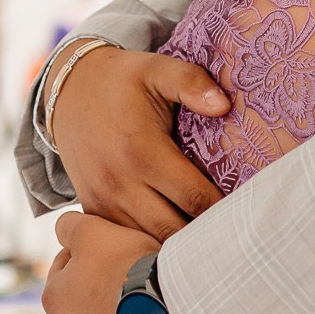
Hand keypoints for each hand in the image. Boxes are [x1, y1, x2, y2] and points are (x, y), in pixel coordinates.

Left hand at [43, 211, 176, 313]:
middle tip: (116, 297)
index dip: (84, 260)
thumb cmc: (138, 267)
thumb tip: (62, 228)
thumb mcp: (99, 231)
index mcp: (57, 293)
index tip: (109, 260)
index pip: (61, 270)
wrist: (172, 309)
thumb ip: (73, 226)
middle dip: (82, 305)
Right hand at [52, 43, 229, 240]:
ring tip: (208, 236)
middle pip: (173, 231)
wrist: (67, 90)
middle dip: (204, 234)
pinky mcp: (93, 209)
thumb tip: (224, 106)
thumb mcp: (156, 70)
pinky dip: (150, 243)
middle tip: (233, 230)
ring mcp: (103, 201)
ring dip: (178, 243)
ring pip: (149, 242)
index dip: (224, 208)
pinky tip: (175, 234)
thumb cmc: (121, 80)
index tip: (247, 208)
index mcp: (142, 151)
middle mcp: (120, 183)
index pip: (194, 198)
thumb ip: (191, 83)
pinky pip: (126, 239)